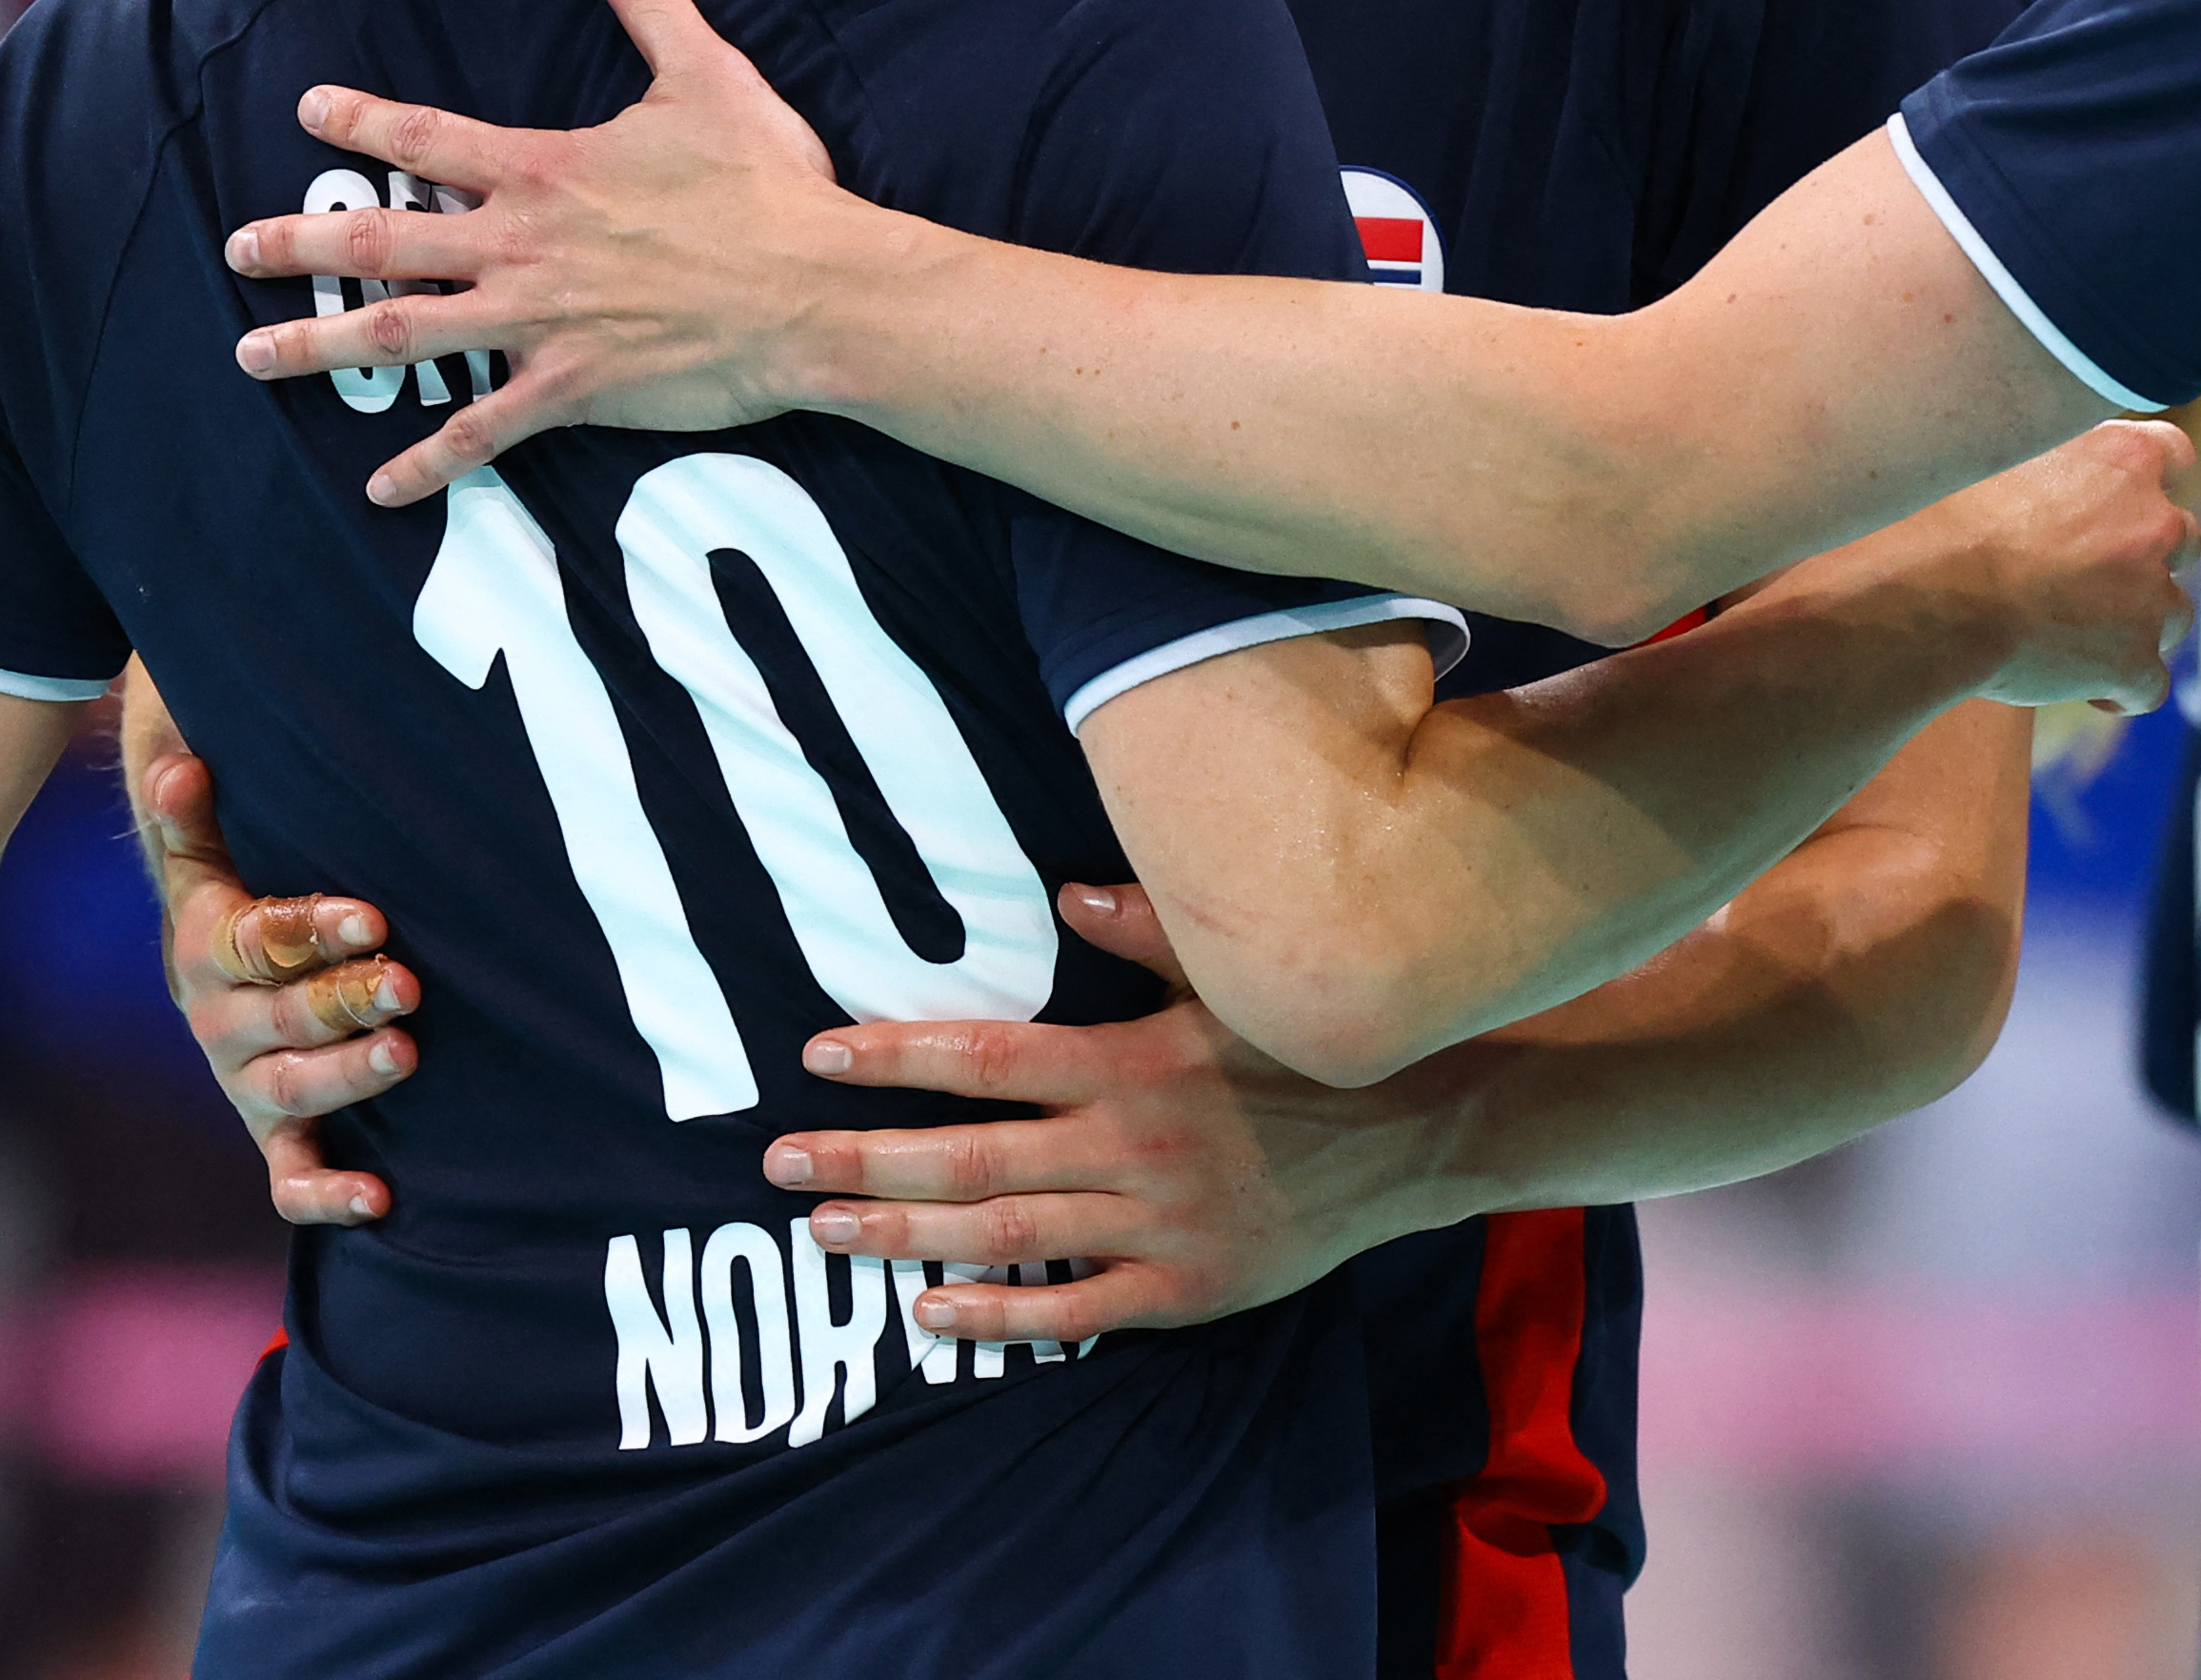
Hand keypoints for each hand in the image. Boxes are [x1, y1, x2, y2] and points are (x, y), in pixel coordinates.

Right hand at [135, 742, 413, 1227]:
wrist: (218, 974)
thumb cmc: (236, 896)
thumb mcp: (209, 852)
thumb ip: (193, 813)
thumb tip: (179, 764)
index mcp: (209, 950)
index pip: (258, 941)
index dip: (312, 929)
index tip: (373, 917)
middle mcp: (222, 1024)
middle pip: (283, 1018)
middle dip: (346, 1001)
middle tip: (408, 984)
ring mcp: (248, 1086)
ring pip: (291, 1092)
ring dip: (348, 1076)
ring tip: (404, 1052)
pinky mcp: (275, 1137)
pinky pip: (290, 1179)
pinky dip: (327, 1195)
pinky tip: (378, 1199)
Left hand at [223, 0, 877, 501]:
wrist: (814, 290)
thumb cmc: (766, 186)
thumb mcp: (708, 76)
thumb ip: (651, 2)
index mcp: (544, 170)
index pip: (428, 139)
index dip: (362, 121)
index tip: (307, 113)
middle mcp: (521, 244)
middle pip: (384, 241)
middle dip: (301, 245)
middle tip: (238, 248)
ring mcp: (537, 322)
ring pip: (405, 335)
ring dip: (324, 348)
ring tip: (257, 357)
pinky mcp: (570, 388)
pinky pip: (481, 432)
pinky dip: (427, 463)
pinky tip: (378, 488)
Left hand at [757, 882, 1434, 1346]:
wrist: (1423, 1130)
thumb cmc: (1312, 1041)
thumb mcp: (1237, 973)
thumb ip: (1148, 927)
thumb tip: (1062, 886)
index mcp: (1133, 1059)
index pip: (988, 1056)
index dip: (898, 1055)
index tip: (818, 1054)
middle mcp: (1132, 1143)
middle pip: (972, 1152)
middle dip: (866, 1154)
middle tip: (777, 1161)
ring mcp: (1157, 1221)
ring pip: (1007, 1231)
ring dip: (907, 1231)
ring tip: (826, 1227)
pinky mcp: (1187, 1287)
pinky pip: (1077, 1309)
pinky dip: (1001, 1314)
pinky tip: (930, 1309)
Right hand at [1725, 418, 2195, 713]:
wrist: (1919, 600)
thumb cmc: (1930, 518)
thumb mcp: (1982, 447)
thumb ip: (2027, 438)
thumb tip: (2010, 418)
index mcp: (2120, 457)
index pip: (2170, 453)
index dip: (2144, 481)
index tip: (2112, 500)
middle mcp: (2152, 521)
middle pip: (2179, 537)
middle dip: (2142, 557)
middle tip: (2084, 576)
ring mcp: (2150, 597)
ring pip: (2172, 612)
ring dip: (2135, 623)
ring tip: (2074, 637)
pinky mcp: (2134, 662)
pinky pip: (2148, 685)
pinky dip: (2120, 689)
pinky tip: (2080, 691)